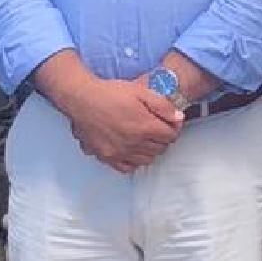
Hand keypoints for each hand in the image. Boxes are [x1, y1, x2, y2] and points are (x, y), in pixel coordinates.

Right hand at [63, 78, 183, 172]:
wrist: (82, 100)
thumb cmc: (111, 93)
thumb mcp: (142, 92)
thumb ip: (163, 106)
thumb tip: (179, 118)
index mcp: (145, 127)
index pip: (171, 136)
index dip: (174, 128)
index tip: (171, 123)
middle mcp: (133, 143)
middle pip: (160, 149)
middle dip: (163, 138)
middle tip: (159, 128)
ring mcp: (118, 152)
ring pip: (146, 160)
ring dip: (150, 150)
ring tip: (146, 138)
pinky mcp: (105, 157)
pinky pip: (126, 168)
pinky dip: (133, 161)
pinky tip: (132, 150)